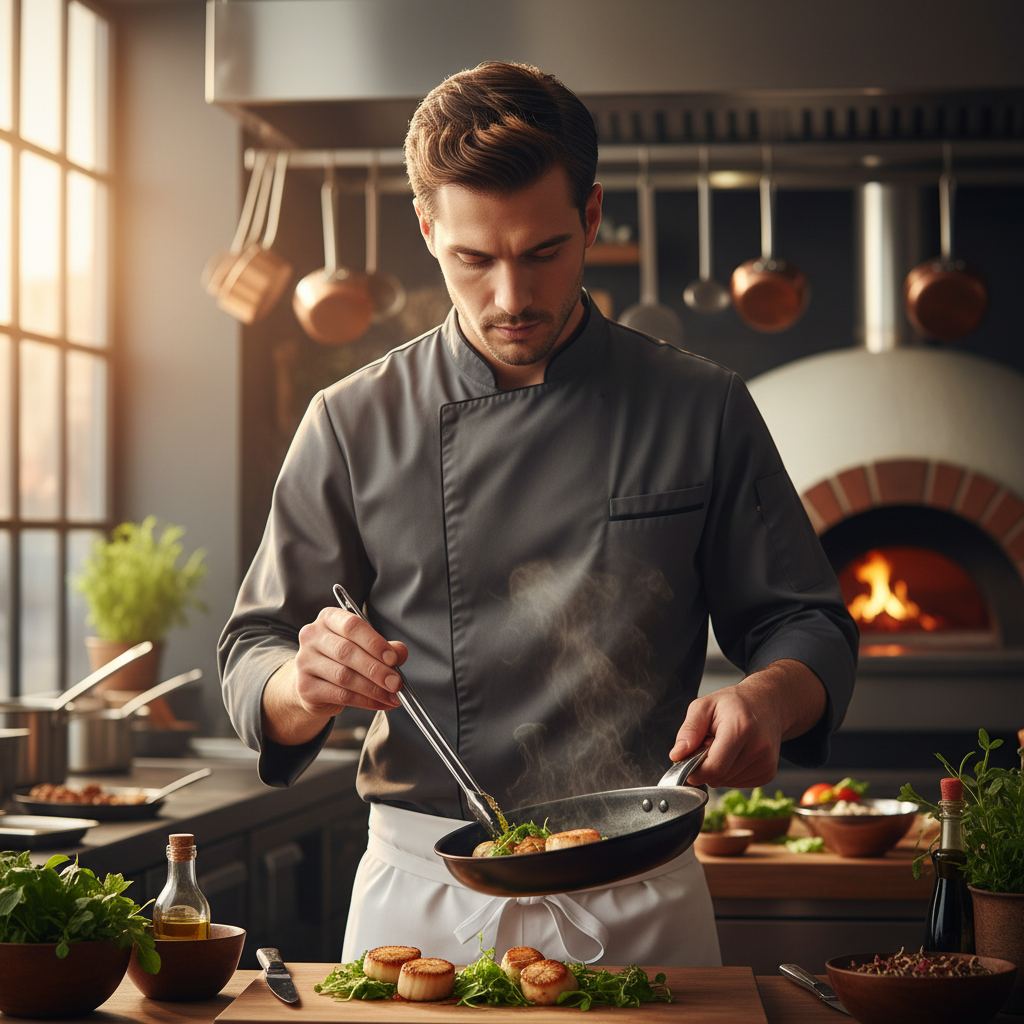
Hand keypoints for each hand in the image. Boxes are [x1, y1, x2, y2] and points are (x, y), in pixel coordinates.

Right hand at [262, 607, 407, 744]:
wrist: (315, 683)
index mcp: (328, 618)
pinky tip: (380, 703)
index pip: (352, 625)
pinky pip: (340, 695)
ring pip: (344, 676)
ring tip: (392, 696)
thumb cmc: (344, 659)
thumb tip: (399, 653)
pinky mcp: (305, 687)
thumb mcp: (365, 647)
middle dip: (377, 670)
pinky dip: (365, 701)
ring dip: (373, 689)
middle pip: (347, 652)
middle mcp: (312, 636)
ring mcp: (304, 662)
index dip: (375, 642)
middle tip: (396, 683)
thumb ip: (385, 647)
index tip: (393, 659)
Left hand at [669, 660, 825, 788]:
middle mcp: (758, 748)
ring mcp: (766, 763)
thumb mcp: (704, 706)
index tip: (686, 761)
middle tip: (708, 745)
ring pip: (726, 782)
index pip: (714, 767)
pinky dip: (729, 774)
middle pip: (719, 777)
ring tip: (723, 747)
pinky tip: (734, 755)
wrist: (766, 704)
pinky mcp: (768, 773)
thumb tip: (677, 755)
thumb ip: (689, 730)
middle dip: (705, 767)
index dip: (694, 770)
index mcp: (741, 729)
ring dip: (717, 770)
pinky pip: (738, 784)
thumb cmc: (733, 704)